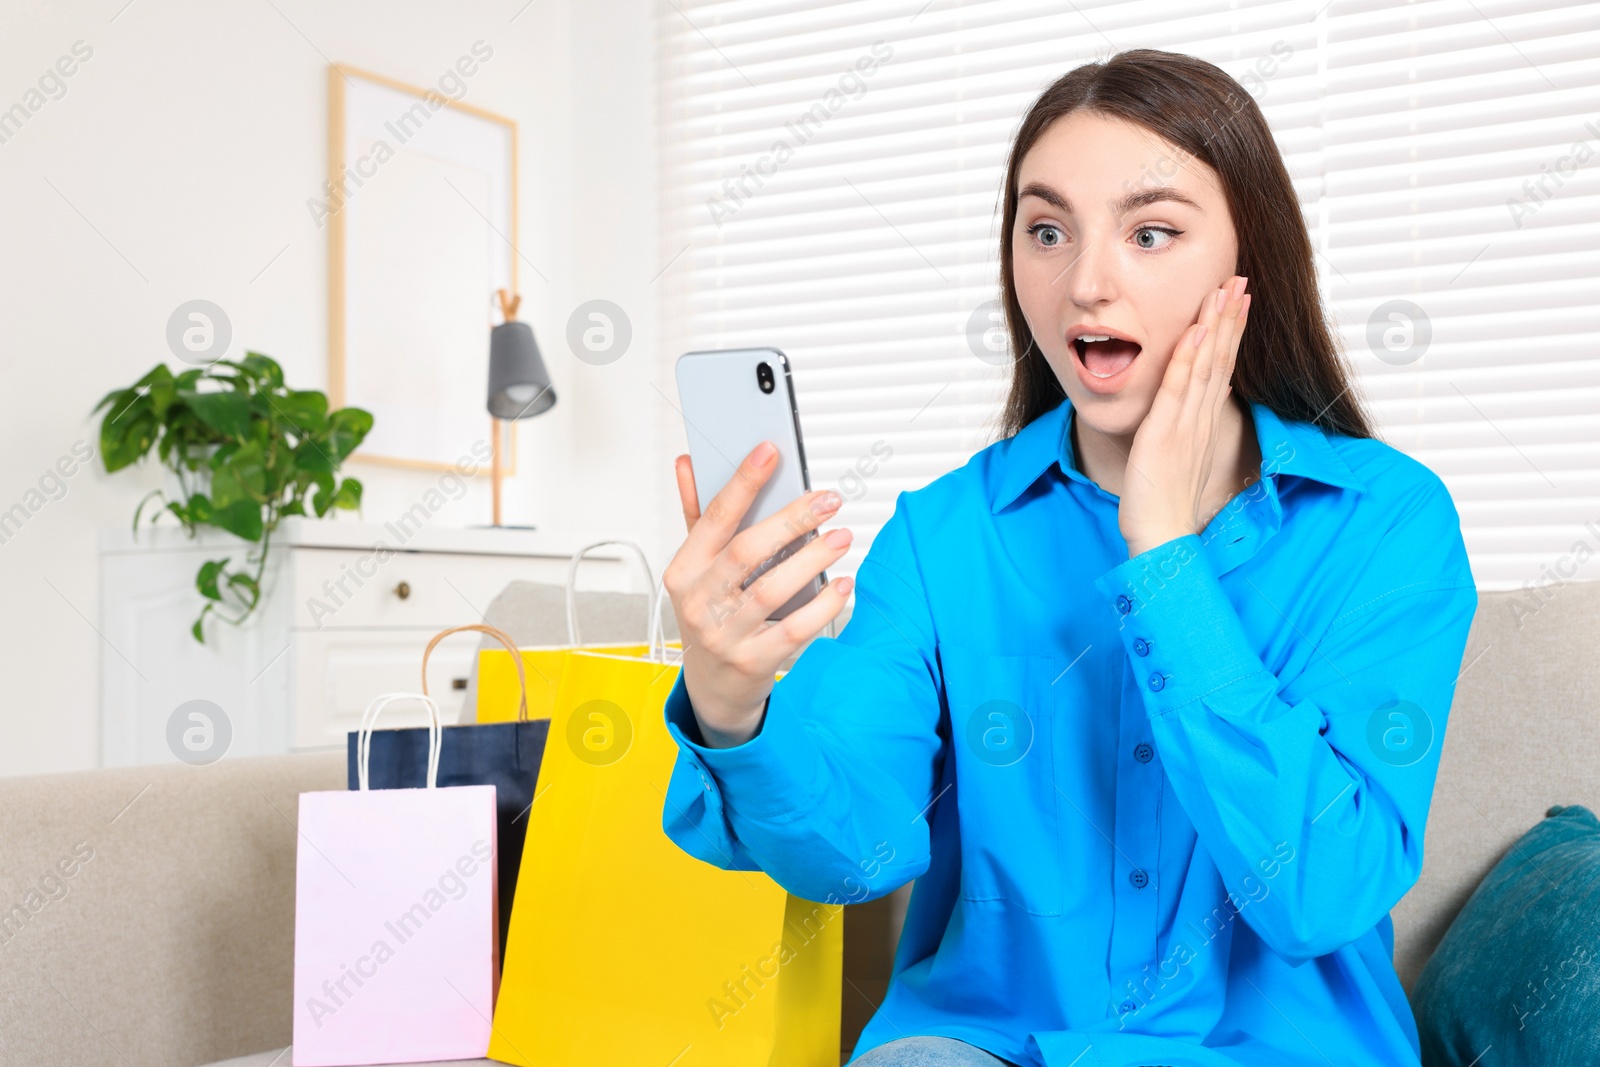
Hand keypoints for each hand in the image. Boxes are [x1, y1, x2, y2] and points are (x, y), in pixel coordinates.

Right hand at [662, 442, 854, 747]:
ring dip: (812, 559)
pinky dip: (822, 606)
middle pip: (747, 552)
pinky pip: (794, 630)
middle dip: (791, 520)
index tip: (770, 452)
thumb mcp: (696, 568)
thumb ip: (696, 515)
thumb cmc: (709, 615)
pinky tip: (841, 584)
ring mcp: (725, 634)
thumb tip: (689, 463)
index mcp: (684, 570)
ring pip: (772, 590)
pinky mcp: (754, 661)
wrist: (713, 686)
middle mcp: (700, 601)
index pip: (714, 518)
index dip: (742, 482)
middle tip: (827, 500)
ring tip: (841, 537)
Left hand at [1119, 275, 1251, 557]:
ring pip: (1205, 366)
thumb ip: (1186, 429)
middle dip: (1230, 318)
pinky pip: (1178, 390)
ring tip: (1225, 291)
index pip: (1222, 367)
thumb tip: (1193, 409)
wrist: (1162, 536)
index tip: (1239, 301)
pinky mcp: (1165, 434)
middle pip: (1220, 358)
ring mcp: (1185, 425)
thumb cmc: (1164, 502)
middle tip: (1240, 281)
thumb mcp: (1178, 457)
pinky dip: (1187, 359)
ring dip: (1215, 326)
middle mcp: (1200, 418)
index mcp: (1202, 422)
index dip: (1231, 332)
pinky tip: (1194, 332)